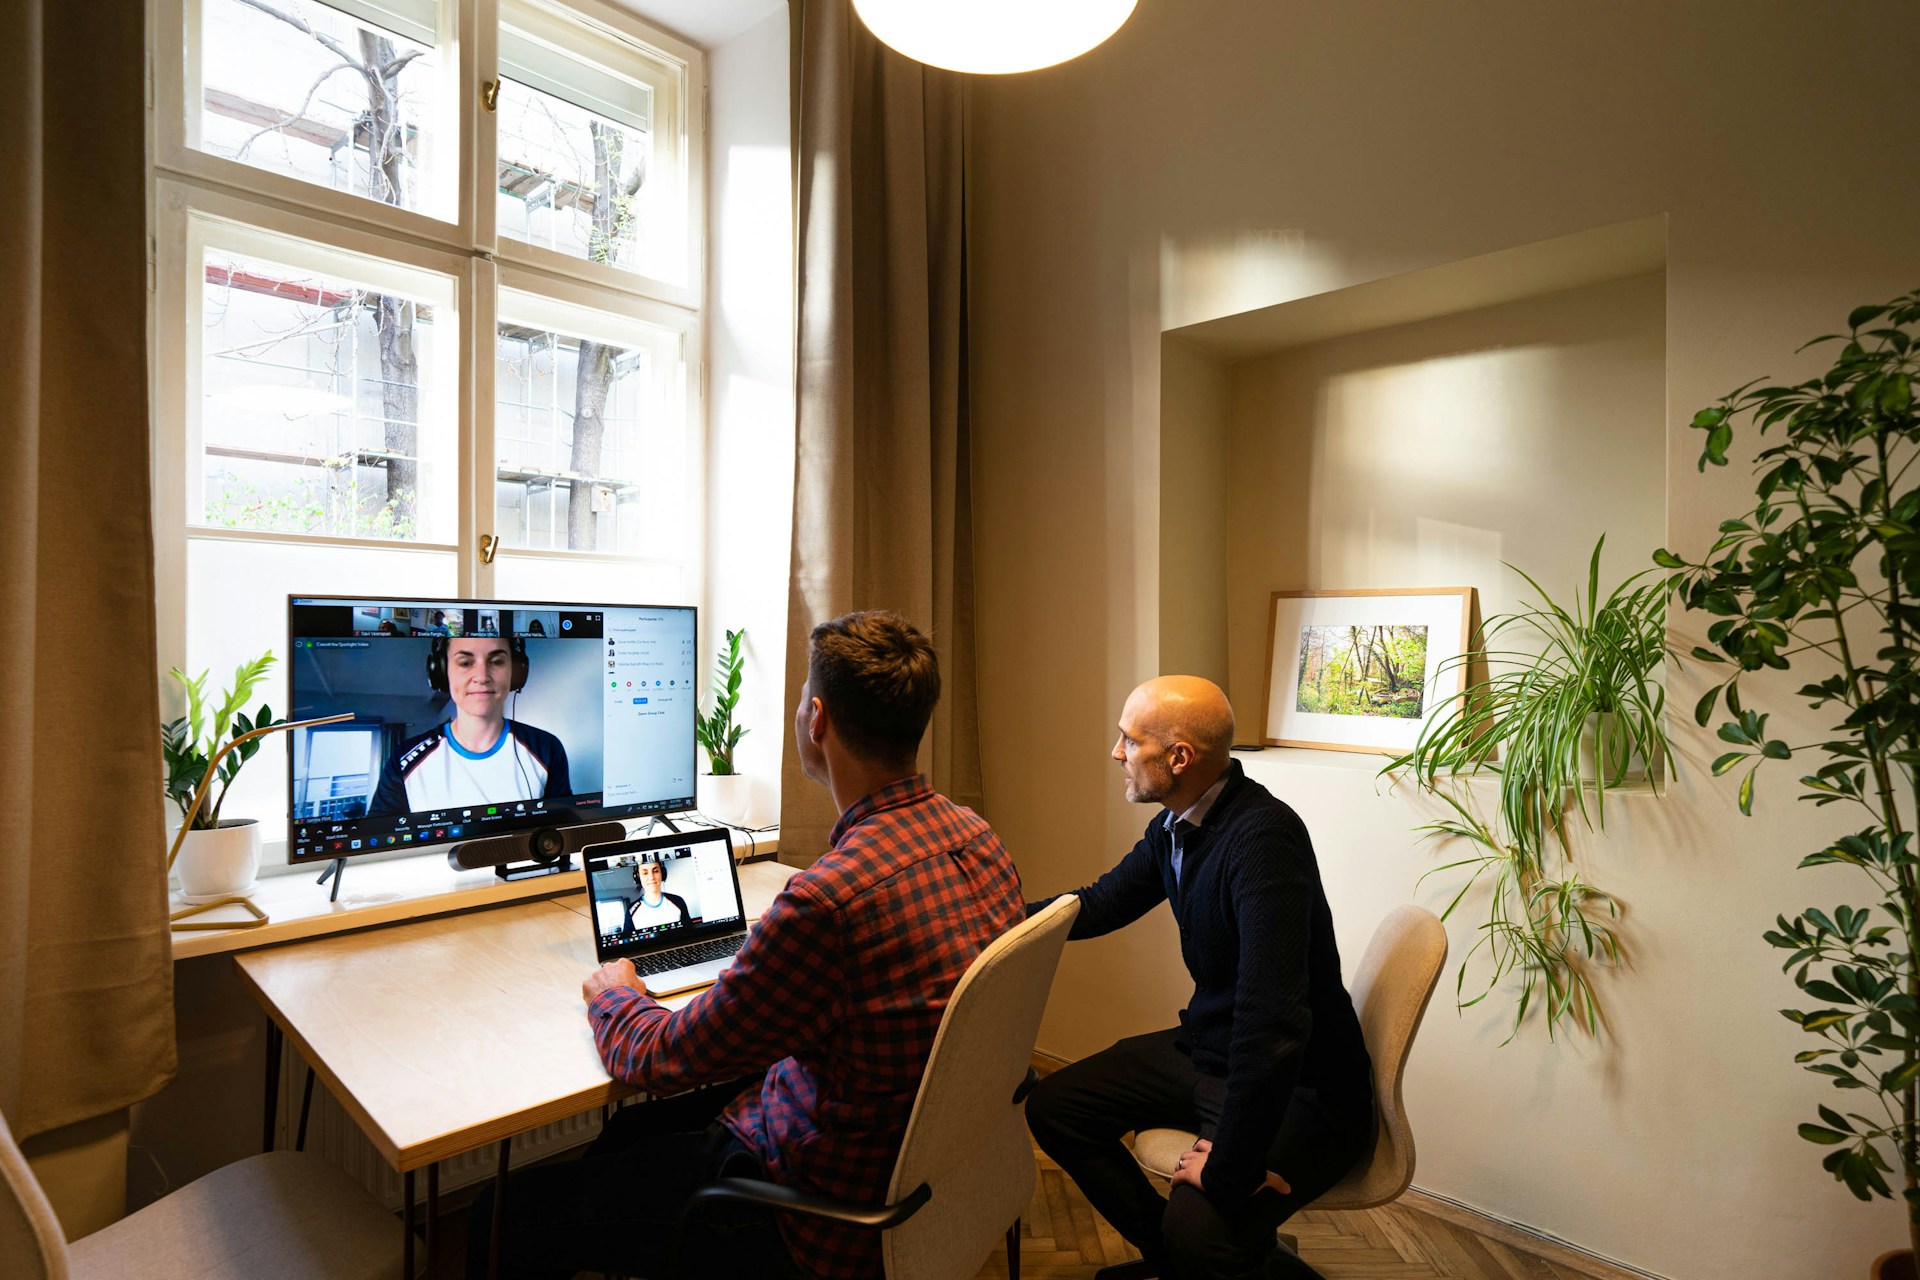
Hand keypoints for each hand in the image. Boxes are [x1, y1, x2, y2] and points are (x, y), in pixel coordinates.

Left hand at [583, 959, 645, 1003]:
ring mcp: (596, 974)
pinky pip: (589, 987)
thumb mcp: (641, 986)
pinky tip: (599, 1000)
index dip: (624, 976)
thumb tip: (635, 982)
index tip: (624, 983)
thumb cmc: (630, 996)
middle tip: (615, 992)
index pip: (623, 967)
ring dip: (602, 987)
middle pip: (609, 972)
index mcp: (623, 964)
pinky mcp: (587, 983)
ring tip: (607, 998)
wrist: (617, 1007)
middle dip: (611, 980)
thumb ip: (636, 980)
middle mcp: (608, 966)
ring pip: (598, 979)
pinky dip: (593, 993)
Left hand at [1168, 1138, 1291, 1195]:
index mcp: (1217, 1152)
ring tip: (1179, 1173)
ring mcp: (1194, 1165)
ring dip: (1179, 1167)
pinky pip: (1177, 1178)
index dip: (1201, 1149)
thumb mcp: (1259, 1176)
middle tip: (1187, 1165)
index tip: (1200, 1152)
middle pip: (1190, 1152)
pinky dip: (1174, 1182)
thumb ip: (1273, 1180)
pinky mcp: (1188, 1176)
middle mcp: (1204, 1156)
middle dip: (1188, 1158)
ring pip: (1181, 1162)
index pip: (1204, 1145)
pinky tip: (1174, 1187)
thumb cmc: (1242, 1173)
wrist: (1227, 1177)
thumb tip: (1289, 1188)